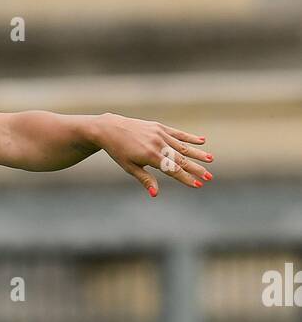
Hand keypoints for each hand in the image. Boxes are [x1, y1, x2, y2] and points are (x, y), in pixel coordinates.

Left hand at [94, 113, 213, 196]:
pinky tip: (202, 141)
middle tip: (209, 177)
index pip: (172, 170)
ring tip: (211, 159)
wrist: (111, 129)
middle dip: (196, 169)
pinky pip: (178, 133)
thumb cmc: (119, 151)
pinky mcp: (159, 127)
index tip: (197, 185)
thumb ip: (146, 179)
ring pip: (183, 146)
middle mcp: (158, 144)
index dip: (186, 178)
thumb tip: (155, 194)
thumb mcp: (130, 168)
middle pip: (181, 159)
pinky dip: (190, 137)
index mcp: (151, 156)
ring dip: (197, 154)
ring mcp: (160, 134)